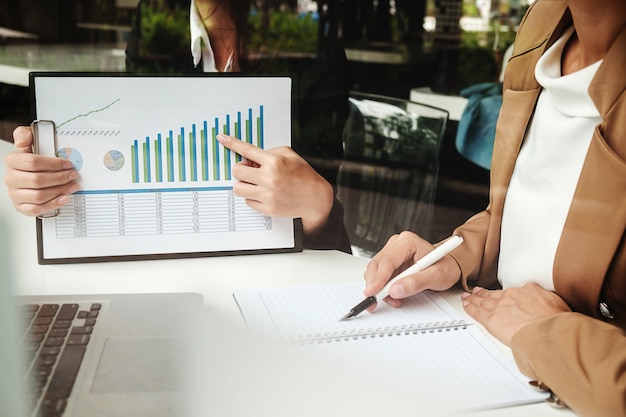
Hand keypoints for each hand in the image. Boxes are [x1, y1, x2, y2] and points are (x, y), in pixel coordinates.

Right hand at [3, 126, 79, 215]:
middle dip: (60, 178)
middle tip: (73, 175)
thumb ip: (25, 134)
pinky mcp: (21, 206)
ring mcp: (15, 193)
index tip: (67, 164)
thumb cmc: (33, 156)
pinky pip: (36, 209)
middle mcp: (12, 178)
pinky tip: (63, 198)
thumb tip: (22, 141)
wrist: (29, 171)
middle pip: (37, 180)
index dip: (53, 164)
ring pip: (38, 196)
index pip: (33, 162)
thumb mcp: (30, 139)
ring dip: (59, 191)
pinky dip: (52, 204)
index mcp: (13, 161)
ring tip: (72, 186)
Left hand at [216, 134, 333, 233]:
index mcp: (274, 162)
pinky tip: (263, 194)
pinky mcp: (268, 208)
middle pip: (237, 171)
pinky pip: (248, 201)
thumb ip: (268, 152)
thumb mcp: (289, 155)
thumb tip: (250, 158)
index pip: (246, 150)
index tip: (222, 139)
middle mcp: (269, 178)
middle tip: (248, 170)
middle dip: (240, 169)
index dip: (231, 143)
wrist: (315, 198)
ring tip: (254, 183)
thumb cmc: (303, 175)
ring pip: (238, 188)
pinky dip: (252, 197)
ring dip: (243, 184)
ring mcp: (268, 195)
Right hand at [363, 231, 460, 307]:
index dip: (378, 278)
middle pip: (377, 265)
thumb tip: (396, 289)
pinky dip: (382, 287)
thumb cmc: (445, 267)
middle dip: (375, 285)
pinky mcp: (390, 261)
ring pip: (375, 271)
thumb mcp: (437, 276)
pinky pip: (379, 275)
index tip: (372, 292)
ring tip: (393, 299)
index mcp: (408, 242)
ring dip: (379, 288)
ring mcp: (392, 252)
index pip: (388, 260)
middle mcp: (397, 244)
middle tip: (375, 301)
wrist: (449, 266)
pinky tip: (393, 294)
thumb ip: (417, 282)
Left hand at [462, 284, 571, 345]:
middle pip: (496, 294)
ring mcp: (500, 306)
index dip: (510, 295)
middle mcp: (513, 296)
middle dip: (486, 293)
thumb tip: (555, 311)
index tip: (508, 296)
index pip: (517, 292)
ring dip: (474, 298)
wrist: (547, 331)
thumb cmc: (556, 322)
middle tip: (478, 291)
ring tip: (468, 296)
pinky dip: (470, 307)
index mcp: (530, 292)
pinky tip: (466, 305)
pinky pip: (477, 311)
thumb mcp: (559, 306)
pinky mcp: (491, 319)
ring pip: (483, 301)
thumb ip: (551, 306)